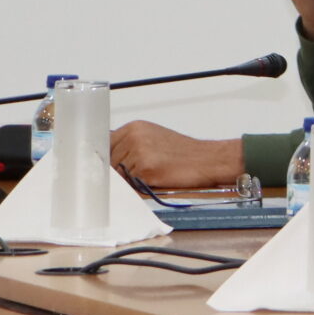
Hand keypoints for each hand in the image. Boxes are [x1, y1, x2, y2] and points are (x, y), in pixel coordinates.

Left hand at [108, 122, 243, 190]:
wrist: (209, 159)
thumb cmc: (185, 153)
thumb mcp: (154, 139)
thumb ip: (130, 145)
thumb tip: (106, 159)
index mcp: (134, 127)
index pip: (104, 145)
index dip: (104, 160)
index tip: (104, 169)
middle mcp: (134, 136)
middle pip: (108, 162)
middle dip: (118, 172)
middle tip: (139, 174)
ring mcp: (138, 152)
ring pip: (118, 175)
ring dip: (129, 181)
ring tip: (152, 175)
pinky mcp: (145, 168)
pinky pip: (129, 185)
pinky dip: (138, 187)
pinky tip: (155, 180)